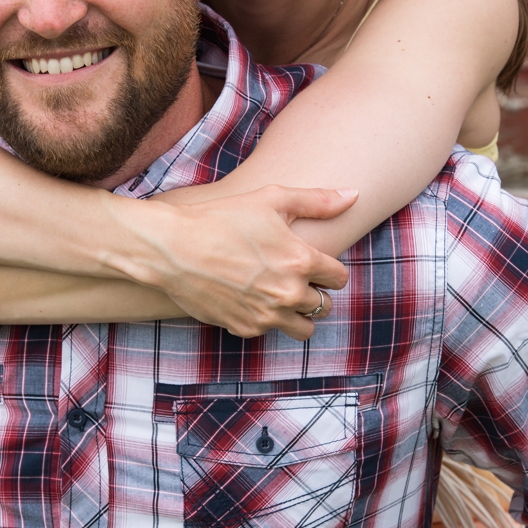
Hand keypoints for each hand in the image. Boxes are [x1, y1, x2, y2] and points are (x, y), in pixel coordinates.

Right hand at [125, 186, 355, 341]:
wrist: (173, 248)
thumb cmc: (222, 217)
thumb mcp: (270, 199)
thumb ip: (317, 200)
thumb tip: (354, 195)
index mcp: (302, 260)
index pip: (339, 278)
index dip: (328, 271)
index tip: (314, 265)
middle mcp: (289, 292)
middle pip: (325, 305)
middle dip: (315, 293)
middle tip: (294, 279)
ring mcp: (267, 314)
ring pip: (304, 329)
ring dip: (298, 315)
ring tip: (280, 297)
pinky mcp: (245, 328)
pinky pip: (269, 332)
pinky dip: (265, 320)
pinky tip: (250, 300)